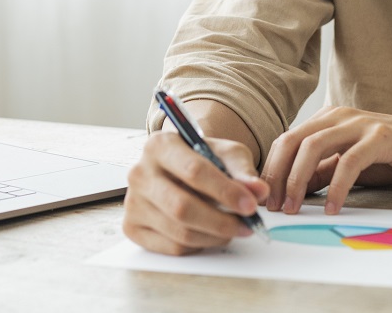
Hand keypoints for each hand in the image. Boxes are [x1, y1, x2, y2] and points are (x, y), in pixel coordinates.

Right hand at [123, 131, 269, 254]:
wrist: (178, 167)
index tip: (250, 205)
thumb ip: (243, 171)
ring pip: (179, 231)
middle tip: (247, 226)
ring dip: (214, 236)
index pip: (193, 171)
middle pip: (182, 207)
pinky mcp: (133, 227)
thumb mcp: (226, 154)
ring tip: (233, 229)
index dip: (225, 191)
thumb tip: (259, 190)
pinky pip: (172, 247)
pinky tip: (209, 233)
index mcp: (159, 144)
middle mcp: (139, 172)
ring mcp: (133, 202)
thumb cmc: (203, 158)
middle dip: (221, 221)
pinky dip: (198, 245)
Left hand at [261, 106, 391, 214]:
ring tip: (293, 208)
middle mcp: (339, 116)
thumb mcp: (351, 163)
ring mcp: (359, 124)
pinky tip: (331, 207)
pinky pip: (349, 162)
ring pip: (314, 147)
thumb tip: (293, 188)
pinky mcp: (381, 137)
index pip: (287, 141)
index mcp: (328, 119)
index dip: (272, 169)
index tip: (264, 197)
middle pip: (293, 141)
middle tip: (272, 205)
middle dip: (277, 174)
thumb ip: (323, 171)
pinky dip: (336, 186)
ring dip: (298, 180)